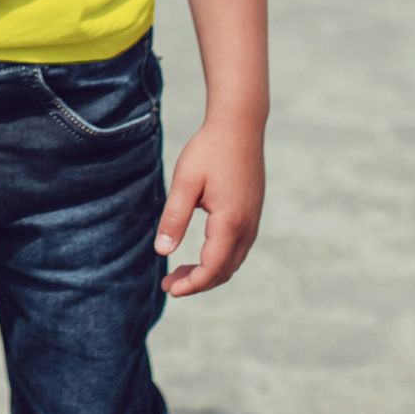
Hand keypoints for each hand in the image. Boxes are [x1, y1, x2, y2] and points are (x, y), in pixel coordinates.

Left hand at [153, 116, 264, 297]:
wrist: (240, 125)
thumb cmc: (210, 150)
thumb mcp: (185, 182)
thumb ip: (174, 218)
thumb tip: (161, 251)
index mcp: (230, 222)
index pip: (212, 268)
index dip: (191, 284)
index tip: (169, 289)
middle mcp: (247, 227)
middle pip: (223, 271)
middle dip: (197, 283)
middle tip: (169, 283)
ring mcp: (253, 220)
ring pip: (232, 262)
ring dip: (208, 272)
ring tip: (180, 272)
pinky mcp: (252, 213)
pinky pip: (238, 248)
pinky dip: (219, 259)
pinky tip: (201, 252)